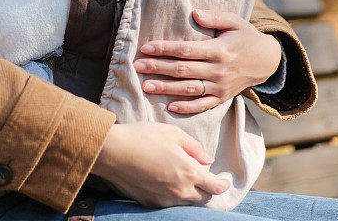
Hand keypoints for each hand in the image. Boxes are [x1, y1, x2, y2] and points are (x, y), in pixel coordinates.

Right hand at [91, 122, 229, 206]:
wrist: (113, 152)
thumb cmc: (143, 137)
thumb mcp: (172, 133)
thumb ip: (193, 147)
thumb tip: (207, 159)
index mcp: (189, 172)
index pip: (215, 187)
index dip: (223, 184)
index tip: (225, 180)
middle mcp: (180, 191)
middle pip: (204, 198)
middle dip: (207, 189)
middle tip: (204, 176)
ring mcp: (165, 200)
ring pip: (187, 202)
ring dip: (191, 193)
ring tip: (184, 177)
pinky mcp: (151, 203)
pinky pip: (170, 203)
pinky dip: (174, 195)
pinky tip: (166, 180)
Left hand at [133, 9, 281, 113]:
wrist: (268, 61)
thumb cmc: (246, 37)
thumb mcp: (235, 21)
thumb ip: (214, 17)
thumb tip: (194, 14)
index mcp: (218, 50)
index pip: (186, 50)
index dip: (165, 49)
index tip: (146, 48)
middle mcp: (218, 70)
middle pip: (182, 70)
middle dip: (158, 68)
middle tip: (137, 66)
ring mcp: (220, 87)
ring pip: (188, 89)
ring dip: (166, 88)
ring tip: (145, 86)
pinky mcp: (222, 98)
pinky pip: (203, 105)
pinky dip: (187, 107)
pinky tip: (171, 107)